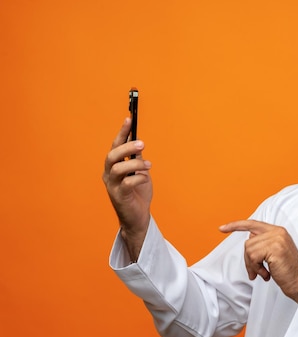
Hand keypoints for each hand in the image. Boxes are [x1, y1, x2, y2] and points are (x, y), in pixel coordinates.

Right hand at [102, 118, 152, 259]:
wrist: (138, 217)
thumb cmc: (138, 194)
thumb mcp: (140, 172)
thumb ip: (137, 159)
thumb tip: (139, 142)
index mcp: (113, 166)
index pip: (115, 145)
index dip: (122, 132)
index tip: (129, 119)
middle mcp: (109, 174)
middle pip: (112, 155)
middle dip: (126, 147)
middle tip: (141, 144)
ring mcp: (112, 185)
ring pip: (118, 168)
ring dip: (135, 164)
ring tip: (148, 166)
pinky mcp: (118, 196)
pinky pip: (126, 183)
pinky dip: (138, 178)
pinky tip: (145, 179)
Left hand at [219, 220, 297, 302]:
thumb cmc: (288, 272)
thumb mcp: (276, 253)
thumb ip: (263, 244)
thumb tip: (249, 240)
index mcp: (278, 231)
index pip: (253, 224)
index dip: (236, 225)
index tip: (222, 228)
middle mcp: (278, 232)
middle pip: (248, 241)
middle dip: (248, 260)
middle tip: (257, 272)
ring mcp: (276, 239)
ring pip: (249, 250)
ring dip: (253, 266)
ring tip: (264, 273)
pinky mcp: (274, 248)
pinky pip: (253, 257)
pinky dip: (256, 269)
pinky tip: (267, 274)